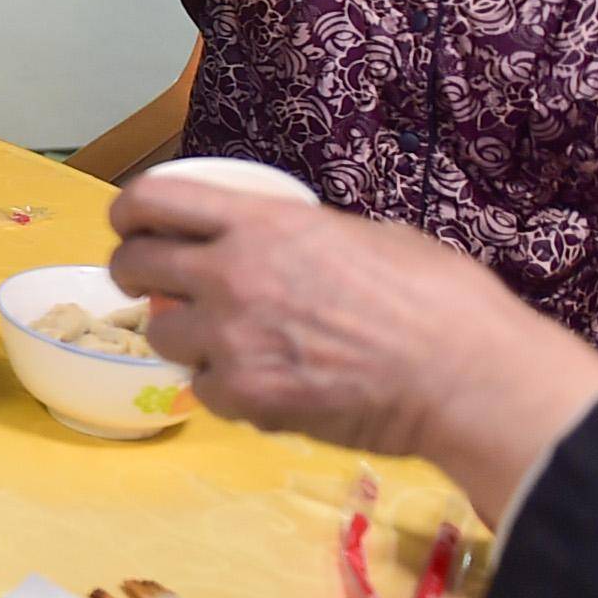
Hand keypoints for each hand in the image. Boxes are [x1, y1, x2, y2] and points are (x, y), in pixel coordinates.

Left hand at [103, 180, 597, 518]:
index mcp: (262, 223)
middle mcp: (231, 274)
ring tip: (223, 342)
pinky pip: (201, 389)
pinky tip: (262, 385)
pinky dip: (223, 388)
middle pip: (131, 266)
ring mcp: (231, 339)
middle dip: (132, 273)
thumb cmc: (440, 299)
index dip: (129, 212)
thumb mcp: (368, 236)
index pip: (155, 199)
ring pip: (159, 334)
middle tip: (151, 285)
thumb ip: (302, 237)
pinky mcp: (243, 397)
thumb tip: (282, 243)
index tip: (129, 224)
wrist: (468, 376)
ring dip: (182, 336)